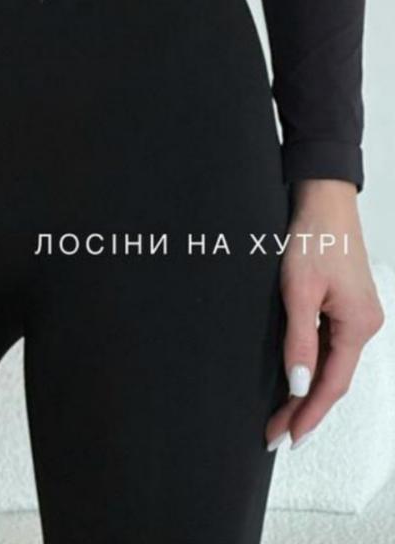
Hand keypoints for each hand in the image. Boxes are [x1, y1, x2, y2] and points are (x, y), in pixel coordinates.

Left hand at [266, 179, 384, 450]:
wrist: (322, 200)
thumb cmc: (312, 238)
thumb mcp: (298, 290)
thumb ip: (299, 339)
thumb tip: (299, 385)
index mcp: (358, 325)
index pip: (332, 384)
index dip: (308, 414)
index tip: (286, 438)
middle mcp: (364, 325)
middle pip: (333, 379)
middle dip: (304, 409)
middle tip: (275, 434)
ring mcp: (356, 315)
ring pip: (331, 364)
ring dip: (307, 390)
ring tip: (281, 415)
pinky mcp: (345, 304)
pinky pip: (329, 345)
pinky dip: (312, 366)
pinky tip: (296, 378)